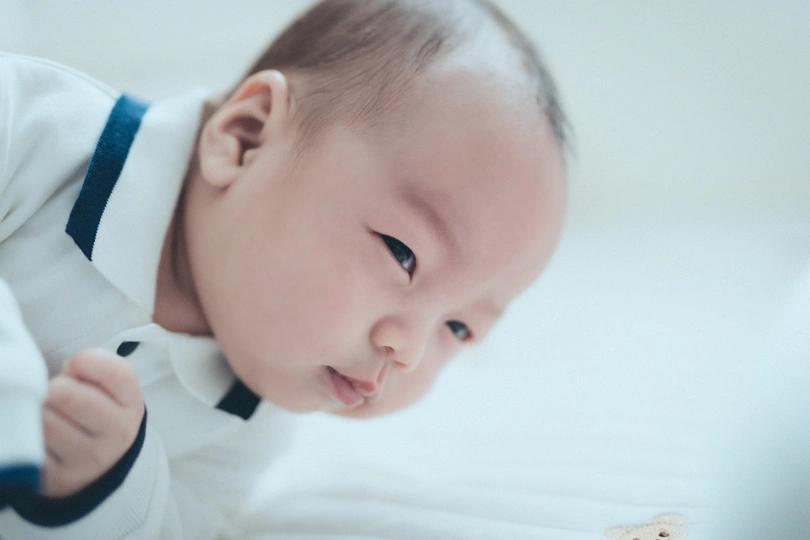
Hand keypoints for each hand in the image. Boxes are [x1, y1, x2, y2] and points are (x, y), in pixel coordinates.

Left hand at [41, 348, 143, 497]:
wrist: (101, 464)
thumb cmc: (100, 414)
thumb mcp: (113, 390)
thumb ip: (97, 368)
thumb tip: (69, 369)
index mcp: (131, 406)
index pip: (114, 373)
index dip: (86, 361)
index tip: (76, 365)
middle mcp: (116, 434)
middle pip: (67, 395)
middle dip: (54, 388)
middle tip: (57, 393)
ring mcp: (88, 458)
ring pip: (44, 420)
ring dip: (40, 411)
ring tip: (51, 414)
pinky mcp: (59, 477)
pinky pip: (31, 445)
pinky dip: (31, 435)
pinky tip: (43, 436)